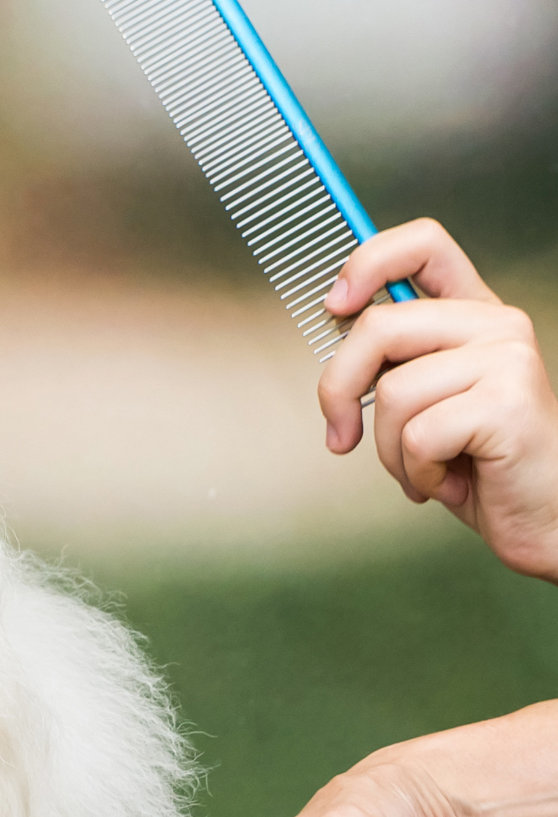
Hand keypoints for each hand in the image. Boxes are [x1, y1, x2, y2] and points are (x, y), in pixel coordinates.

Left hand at [321, 219, 557, 580]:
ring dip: (388, 450)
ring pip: (392, 392)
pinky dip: (416, 472)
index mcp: (473, 315)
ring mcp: (507, 359)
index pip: (423, 244)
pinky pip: (416, 435)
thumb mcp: (425, 400)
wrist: (546, 516)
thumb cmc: (482, 464)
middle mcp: (496, 325)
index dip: (368, 261)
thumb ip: (393, 360)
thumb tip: (335, 321)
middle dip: (338, 389)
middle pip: (377, 326)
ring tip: (424, 468)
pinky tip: (449, 482)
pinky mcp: (506, 402)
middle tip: (341, 433)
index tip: (336, 305)